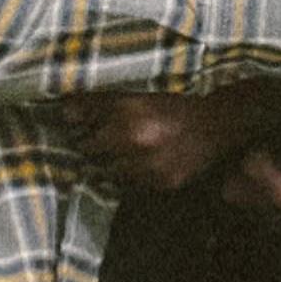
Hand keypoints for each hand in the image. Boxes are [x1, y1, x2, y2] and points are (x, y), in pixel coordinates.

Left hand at [70, 92, 247, 190]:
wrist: (217, 124)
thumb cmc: (174, 105)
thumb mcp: (137, 95)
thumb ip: (97, 103)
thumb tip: (63, 112)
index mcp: (127, 114)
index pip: (83, 132)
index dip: (85, 130)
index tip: (89, 128)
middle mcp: (135, 140)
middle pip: (93, 153)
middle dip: (97, 147)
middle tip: (108, 140)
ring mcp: (149, 167)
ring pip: (111, 173)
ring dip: (114, 164)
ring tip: (129, 152)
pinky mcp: (163, 185)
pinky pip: (133, 186)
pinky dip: (134, 176)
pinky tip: (145, 163)